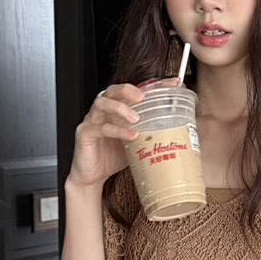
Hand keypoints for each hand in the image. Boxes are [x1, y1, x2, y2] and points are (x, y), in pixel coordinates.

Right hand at [66, 77, 180, 188]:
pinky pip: (101, 128)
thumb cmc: (112, 157)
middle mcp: (103, 111)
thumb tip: (175, 133)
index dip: (153, 85)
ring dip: (120, 108)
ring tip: (136, 118)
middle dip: (128, 90)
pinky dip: (117, 131)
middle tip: (142, 97)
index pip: (134, 91)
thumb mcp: (136, 143)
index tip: (173, 83)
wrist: (93, 176)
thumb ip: (149, 134)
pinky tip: (131, 136)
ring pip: (102, 103)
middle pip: (112, 90)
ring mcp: (92, 121)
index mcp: (116, 110)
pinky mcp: (84, 134)